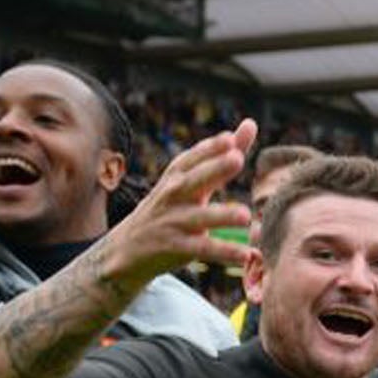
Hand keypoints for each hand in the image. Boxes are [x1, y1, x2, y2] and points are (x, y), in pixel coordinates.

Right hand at [105, 119, 256, 283]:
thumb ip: (223, 155)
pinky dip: (223, 252)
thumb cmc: (170, 208)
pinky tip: (246, 254)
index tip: (229, 138)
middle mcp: (171, 195)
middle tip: (238, 159)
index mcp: (177, 177)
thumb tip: (251, 123)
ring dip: (221, 216)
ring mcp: (171, 221)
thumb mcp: (191, 180)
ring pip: (197, 217)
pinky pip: (201, 249)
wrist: (126, 248)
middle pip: (193, 180)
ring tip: (246, 216)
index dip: (209, 148)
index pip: (191, 158)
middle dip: (213, 169)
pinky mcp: (173, 247)